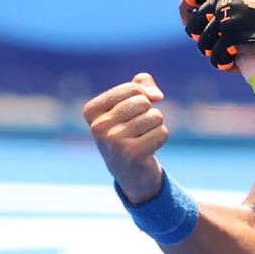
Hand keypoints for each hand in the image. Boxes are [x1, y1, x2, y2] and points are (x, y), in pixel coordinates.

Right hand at [84, 73, 167, 202]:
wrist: (128, 169)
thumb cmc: (128, 129)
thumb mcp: (129, 101)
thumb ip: (142, 84)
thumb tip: (157, 95)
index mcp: (92, 110)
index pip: (133, 88)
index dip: (143, 97)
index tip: (132, 112)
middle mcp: (98, 126)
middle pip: (144, 102)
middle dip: (148, 112)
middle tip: (137, 128)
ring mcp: (113, 141)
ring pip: (155, 116)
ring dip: (155, 126)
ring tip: (141, 137)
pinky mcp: (131, 153)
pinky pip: (162, 132)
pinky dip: (160, 138)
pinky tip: (147, 148)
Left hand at [180, 0, 254, 68]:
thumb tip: (214, 13)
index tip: (185, 3)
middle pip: (194, 20)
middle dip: (196, 33)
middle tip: (206, 41)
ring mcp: (224, 18)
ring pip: (202, 41)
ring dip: (209, 51)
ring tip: (220, 55)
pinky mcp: (229, 37)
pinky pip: (216, 56)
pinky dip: (221, 63)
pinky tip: (228, 64)